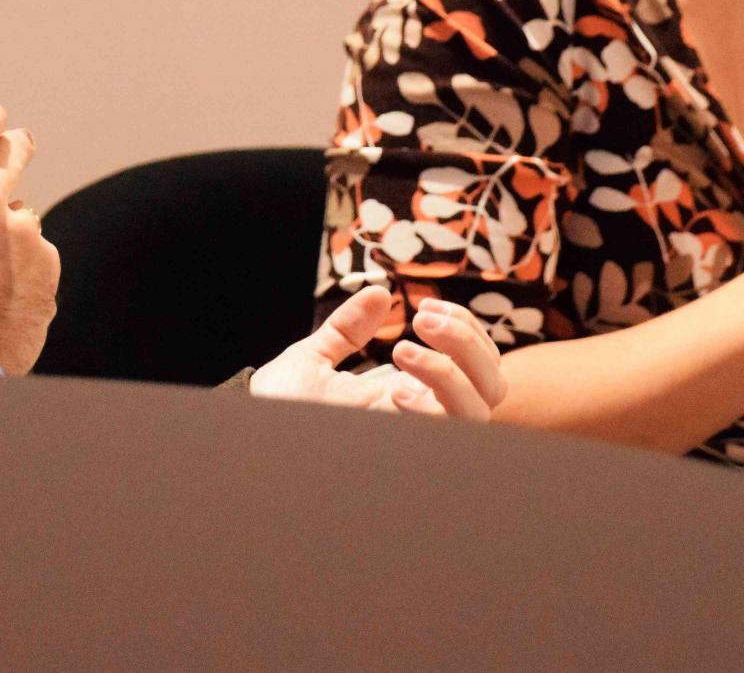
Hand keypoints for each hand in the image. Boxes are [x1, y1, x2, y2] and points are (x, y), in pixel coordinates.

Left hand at [251, 289, 507, 419]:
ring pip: (482, 407)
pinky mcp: (407, 451)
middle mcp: (423, 415)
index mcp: (410, 393)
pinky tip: (395, 389)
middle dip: (469, 342)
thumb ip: (347, 329)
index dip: (466, 330)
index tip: (425, 308)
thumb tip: (380, 293)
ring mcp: (418, 435)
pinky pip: (450, 430)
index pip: (475, 365)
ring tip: (403, 349)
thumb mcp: (313, 358)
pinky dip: (434, 401)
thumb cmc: (277, 409)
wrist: (249, 444)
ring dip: (453, 368)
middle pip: (494, 385)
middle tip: (423, 319)